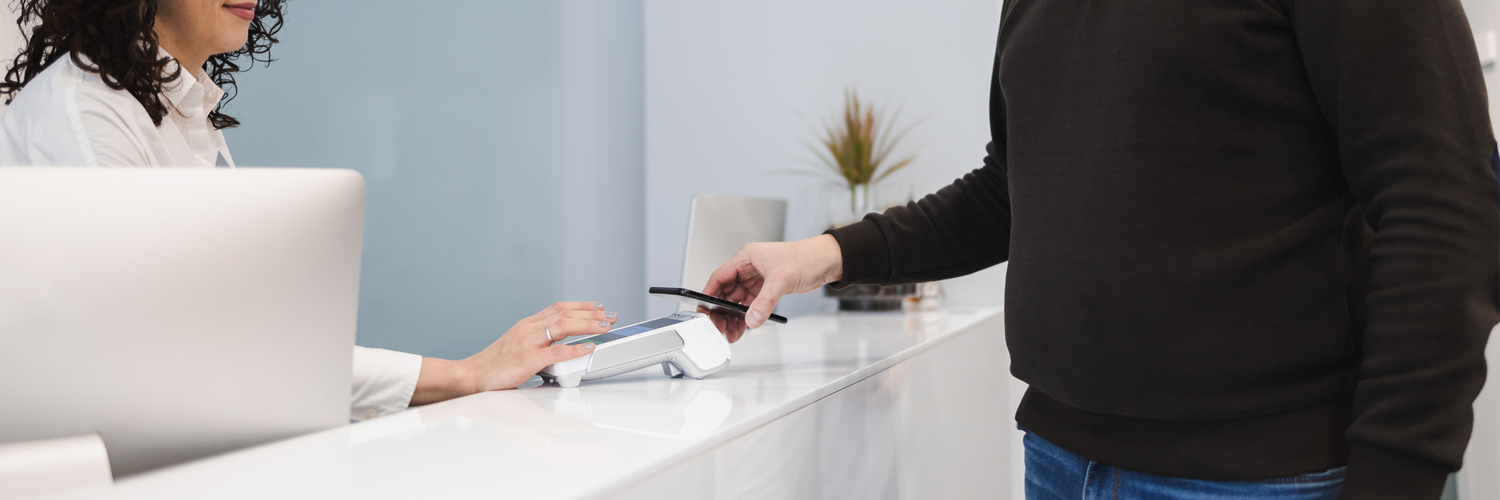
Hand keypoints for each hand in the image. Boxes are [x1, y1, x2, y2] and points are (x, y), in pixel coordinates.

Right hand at [411, 301, 617, 404]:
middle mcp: (528, 329)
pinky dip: (576, 348)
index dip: (580, 305)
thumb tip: (560, 345)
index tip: (597, 306)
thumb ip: (537, 342)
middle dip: (591, 314)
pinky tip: (589, 347)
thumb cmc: (494, 365)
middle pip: (565, 313)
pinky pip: (556, 351)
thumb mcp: (517, 346)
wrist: (472, 375)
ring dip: (588, 324)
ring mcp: (528, 342)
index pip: (558, 307)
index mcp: (527, 325)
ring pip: (563, 326)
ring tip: (605, 326)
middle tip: (609, 315)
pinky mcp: (527, 359)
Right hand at [702, 234, 842, 340]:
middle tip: (720, 328)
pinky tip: (745, 327)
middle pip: (726, 292)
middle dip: (722, 312)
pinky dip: (747, 316)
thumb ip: (764, 302)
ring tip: (733, 333)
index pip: (719, 277)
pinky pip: (750, 305)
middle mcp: (748, 268)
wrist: (824, 262)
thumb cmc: (804, 258)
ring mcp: (756, 279)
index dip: (709, 295)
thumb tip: (752, 319)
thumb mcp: (780, 280)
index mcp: (746, 258)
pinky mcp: (765, 288)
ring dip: (734, 317)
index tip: (703, 311)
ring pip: (737, 301)